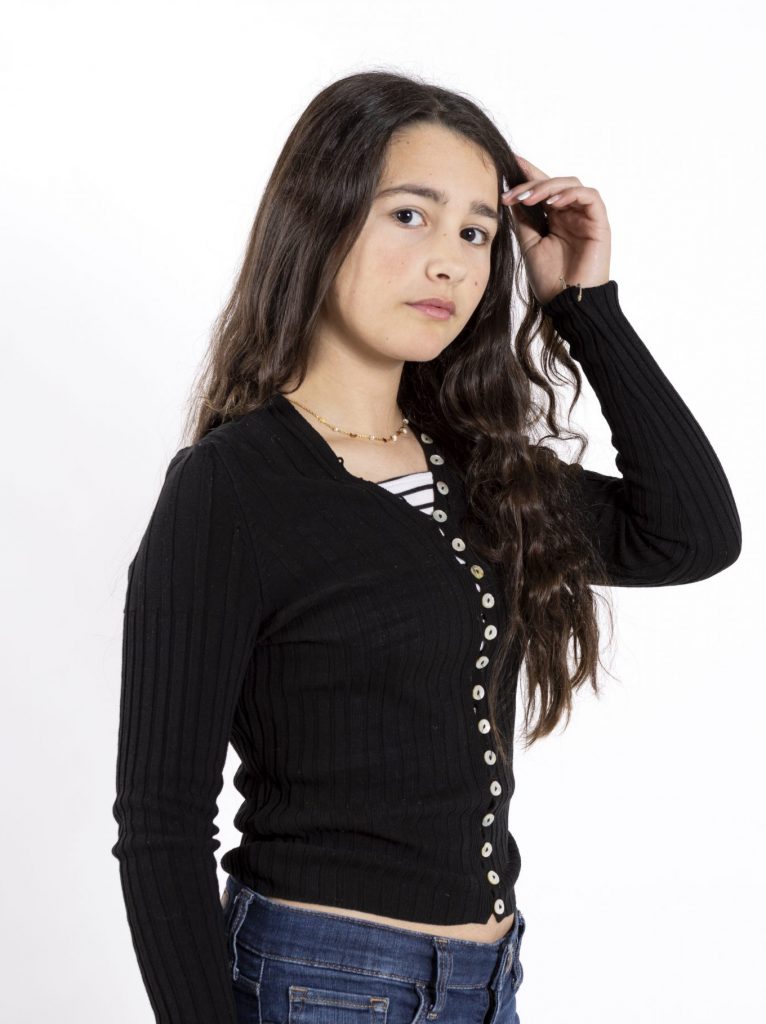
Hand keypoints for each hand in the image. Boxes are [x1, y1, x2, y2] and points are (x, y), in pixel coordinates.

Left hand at [501, 155, 611, 304]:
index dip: (527, 173)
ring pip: (571, 184)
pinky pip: (589, 196)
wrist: (566, 303)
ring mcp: (586, 217)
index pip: (542, 189)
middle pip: (554, 183)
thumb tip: (510, 196)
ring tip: (529, 199)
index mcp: (555, 219)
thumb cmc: (549, 280)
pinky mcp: (599, 222)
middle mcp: (571, 214)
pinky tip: (552, 203)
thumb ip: (523, 220)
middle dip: (531, 184)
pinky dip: (570, 194)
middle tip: (512, 193)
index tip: (507, 162)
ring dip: (548, 187)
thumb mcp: (529, 245)